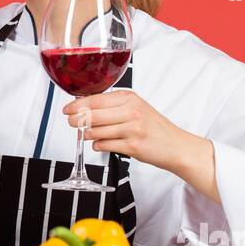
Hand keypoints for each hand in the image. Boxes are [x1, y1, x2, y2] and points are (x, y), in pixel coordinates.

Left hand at [61, 92, 219, 203]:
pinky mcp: (132, 147)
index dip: (77, 105)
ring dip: (87, 134)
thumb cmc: (154, 127)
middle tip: (72, 123)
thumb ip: (113, 106)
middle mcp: (131, 112)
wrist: (176, 146)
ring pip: (96, 131)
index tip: (68, 109)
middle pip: (92, 115)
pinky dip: (98, 145)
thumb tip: (85, 107)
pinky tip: (100, 143)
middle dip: (77, 120)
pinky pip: (105, 146)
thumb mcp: (136, 108)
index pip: (95, 99)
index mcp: (130, 98)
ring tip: (88, 134)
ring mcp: (132, 129)